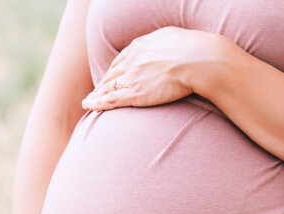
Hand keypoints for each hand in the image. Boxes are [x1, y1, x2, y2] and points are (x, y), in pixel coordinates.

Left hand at [81, 26, 225, 110]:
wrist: (196, 60)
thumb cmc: (191, 48)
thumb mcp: (170, 36)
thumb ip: (159, 42)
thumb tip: (160, 45)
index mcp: (140, 47)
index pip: (121, 60)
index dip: (113, 70)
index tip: (109, 77)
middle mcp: (132, 62)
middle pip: (112, 75)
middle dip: (102, 84)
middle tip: (94, 92)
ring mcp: (132, 78)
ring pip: (108, 88)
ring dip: (96, 95)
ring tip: (88, 102)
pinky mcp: (136, 94)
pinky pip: (111, 100)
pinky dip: (98, 103)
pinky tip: (90, 106)